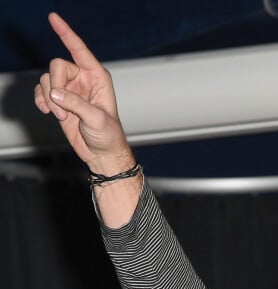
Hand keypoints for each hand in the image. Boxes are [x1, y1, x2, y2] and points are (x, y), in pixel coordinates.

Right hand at [34, 12, 132, 172]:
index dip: (66, 33)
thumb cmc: (108, 136)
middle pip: (57, 67)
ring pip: (47, 80)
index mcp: (97, 77)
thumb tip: (55, 94)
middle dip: (55, 86)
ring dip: (49, 98)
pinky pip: (41, 91)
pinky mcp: (60, 100)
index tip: (53, 17)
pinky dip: (41, 101)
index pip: (80, 50)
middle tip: (61, 108)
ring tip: (61, 116)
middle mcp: (83, 79)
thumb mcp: (96, 119)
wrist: (102, 153)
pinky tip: (49, 112)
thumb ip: (76, 104)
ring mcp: (70, 89)